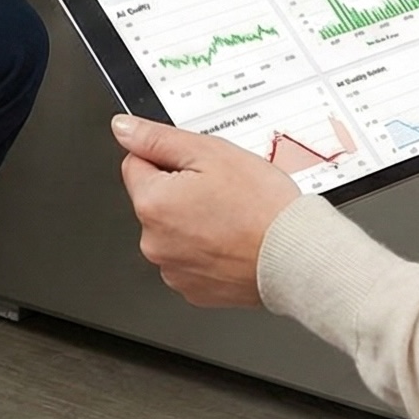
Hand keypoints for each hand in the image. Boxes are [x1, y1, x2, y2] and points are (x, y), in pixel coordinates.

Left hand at [113, 115, 297, 307]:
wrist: (296, 257)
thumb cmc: (261, 207)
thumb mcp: (210, 152)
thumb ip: (157, 138)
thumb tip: (123, 128)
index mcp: (152, 204)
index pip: (136, 163)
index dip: (168, 158)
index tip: (198, 167)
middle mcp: (153, 242)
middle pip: (154, 199)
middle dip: (180, 190)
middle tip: (221, 191)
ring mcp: (172, 270)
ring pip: (172, 230)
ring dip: (193, 221)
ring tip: (231, 218)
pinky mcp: (192, 289)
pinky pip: (189, 259)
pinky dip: (206, 250)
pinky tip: (232, 241)